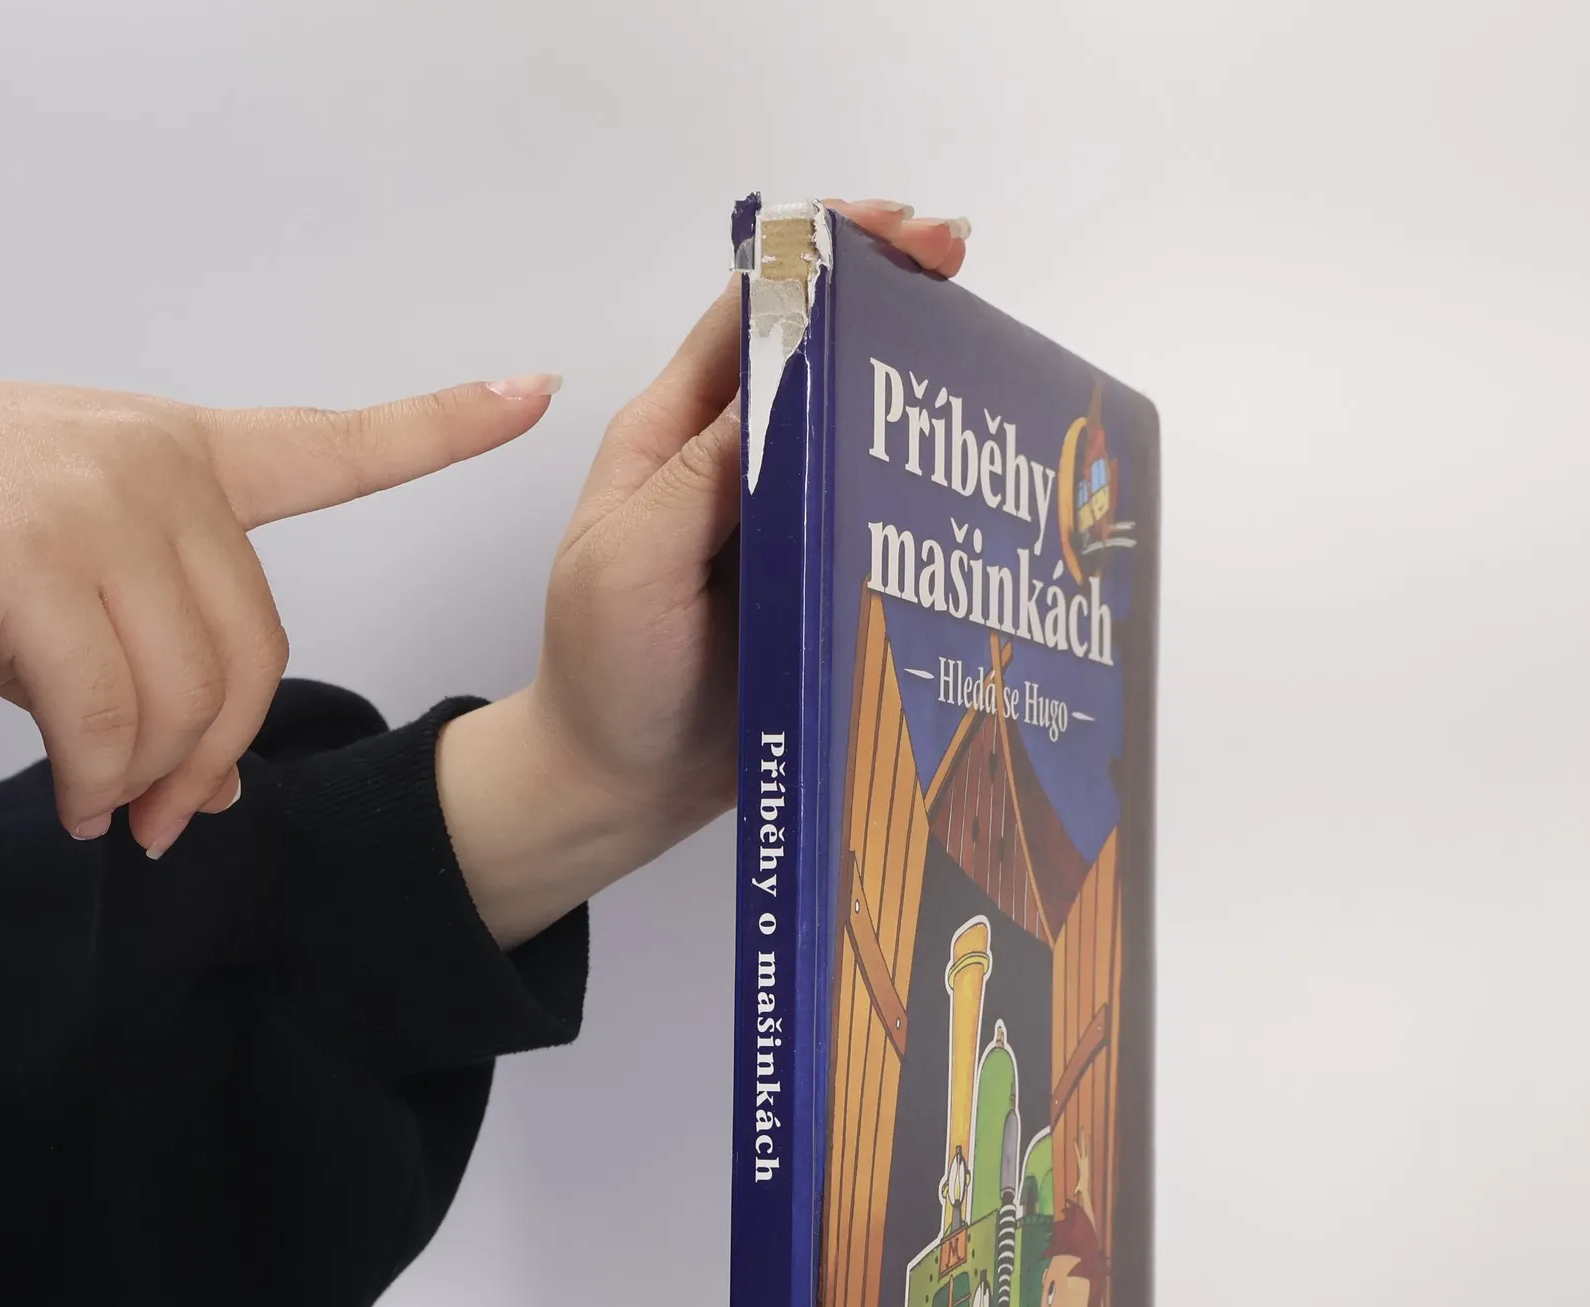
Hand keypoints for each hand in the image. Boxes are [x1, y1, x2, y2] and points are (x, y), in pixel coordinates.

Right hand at [0, 374, 558, 853]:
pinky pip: (109, 709)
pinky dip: (92, 774)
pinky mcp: (27, 549)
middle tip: (156, 813)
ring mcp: (93, 495)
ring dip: (142, 780)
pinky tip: (69, 792)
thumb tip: (205, 788)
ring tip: (96, 800)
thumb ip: (154, 660)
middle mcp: (151, 462)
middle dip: (210, 757)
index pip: (335, 447)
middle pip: (258, 654)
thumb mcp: (57, 597)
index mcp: (176, 457)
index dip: (444, 426)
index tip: (533, 394)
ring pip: (187, 695)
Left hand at [435, 201, 969, 947]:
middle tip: (963, 281)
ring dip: (914, 401)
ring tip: (985, 372)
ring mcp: (777, 527)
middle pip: (816, 361)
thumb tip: (781, 378)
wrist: (616, 789)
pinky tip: (969, 490)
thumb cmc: (604, 678)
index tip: (898, 235)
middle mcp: (730, 468)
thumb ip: (698, 481)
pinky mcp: (811, 584)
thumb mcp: (629, 567)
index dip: (823, 260)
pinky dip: (918, 495)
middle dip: (889, 309)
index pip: (750, 313)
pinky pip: (870, 523)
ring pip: (853, 438)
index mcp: (672, 439)